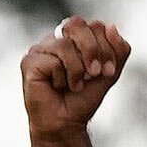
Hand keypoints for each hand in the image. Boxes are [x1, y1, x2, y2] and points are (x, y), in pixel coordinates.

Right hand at [21, 17, 130, 140]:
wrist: (66, 122)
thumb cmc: (83, 98)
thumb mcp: (109, 74)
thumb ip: (117, 51)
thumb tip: (111, 26)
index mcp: (75, 39)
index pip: (94, 26)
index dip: (106, 46)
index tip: (109, 70)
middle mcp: (56, 39)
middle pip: (77, 24)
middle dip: (93, 51)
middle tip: (95, 73)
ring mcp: (41, 48)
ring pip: (65, 44)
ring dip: (77, 70)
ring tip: (75, 86)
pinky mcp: (29, 61)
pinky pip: (52, 60)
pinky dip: (63, 78)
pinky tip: (58, 87)